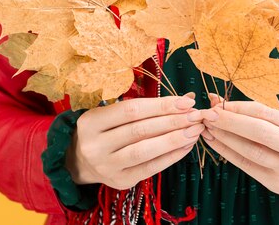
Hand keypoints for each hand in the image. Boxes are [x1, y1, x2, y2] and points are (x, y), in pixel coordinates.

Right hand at [66, 93, 205, 189]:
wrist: (82, 161)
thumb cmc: (106, 129)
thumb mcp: (113, 113)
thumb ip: (147, 106)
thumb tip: (187, 98)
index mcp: (91, 122)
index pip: (131, 110)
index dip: (161, 105)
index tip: (187, 100)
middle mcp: (95, 145)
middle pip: (140, 130)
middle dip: (173, 121)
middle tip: (196, 115)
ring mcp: (106, 166)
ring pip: (145, 151)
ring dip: (175, 139)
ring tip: (195, 130)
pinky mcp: (120, 181)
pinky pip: (150, 168)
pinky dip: (171, 156)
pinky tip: (186, 145)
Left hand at [200, 94, 278, 194]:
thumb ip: (262, 109)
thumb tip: (220, 100)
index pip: (270, 114)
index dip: (242, 107)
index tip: (220, 101)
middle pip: (260, 133)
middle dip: (230, 121)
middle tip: (209, 113)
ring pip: (251, 152)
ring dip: (225, 137)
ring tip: (208, 127)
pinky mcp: (277, 185)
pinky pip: (247, 166)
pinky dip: (228, 152)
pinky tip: (215, 141)